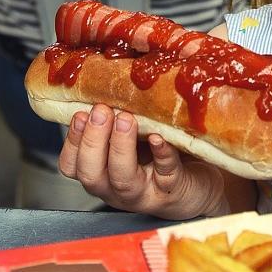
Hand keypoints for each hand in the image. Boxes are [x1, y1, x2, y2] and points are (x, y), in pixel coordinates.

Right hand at [59, 104, 225, 218]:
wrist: (200, 183)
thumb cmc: (162, 156)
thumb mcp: (135, 137)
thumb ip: (116, 118)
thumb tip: (104, 79)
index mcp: (103, 173)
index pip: (72, 165)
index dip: (72, 141)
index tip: (80, 114)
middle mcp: (117, 187)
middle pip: (91, 174)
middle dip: (92, 141)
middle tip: (101, 111)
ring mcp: (145, 191)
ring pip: (123, 178)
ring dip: (120, 147)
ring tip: (126, 119)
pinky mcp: (173, 188)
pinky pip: (165, 173)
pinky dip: (161, 154)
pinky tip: (158, 137)